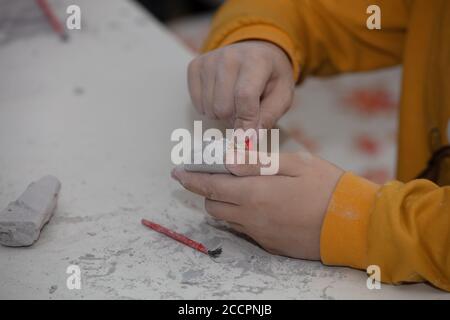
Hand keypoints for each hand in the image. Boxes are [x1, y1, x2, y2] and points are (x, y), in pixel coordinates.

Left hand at [171, 152, 343, 259]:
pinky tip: (262, 205)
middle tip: (218, 176)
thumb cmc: (327, 187)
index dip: (191, 179)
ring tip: (241, 189)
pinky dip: (243, 216)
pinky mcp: (271, 245)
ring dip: (225, 204)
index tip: (178, 173)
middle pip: (214, 206)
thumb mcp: (294, 165)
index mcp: (254, 194)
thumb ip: (257, 164)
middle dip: (209, 191)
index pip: (210, 187)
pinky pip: (246, 230)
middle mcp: (251, 218)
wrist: (354, 225)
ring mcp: (261, 234)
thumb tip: (227, 161)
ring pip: (228, 219)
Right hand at [187, 41, 294, 129]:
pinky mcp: (195, 66)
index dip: (245, 121)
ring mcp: (209, 60)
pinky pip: (197, 103)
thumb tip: (250, 139)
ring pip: (209, 107)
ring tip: (234, 103)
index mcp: (256, 60)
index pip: (244, 96)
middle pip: (223, 106)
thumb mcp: (282, 96)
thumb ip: (268, 117)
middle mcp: (229, 56)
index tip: (247, 138)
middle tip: (245, 112)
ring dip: (222, 114)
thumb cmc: (271, 77)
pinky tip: (221, 97)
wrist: (256, 52)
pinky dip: (209, 108)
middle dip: (234, 118)